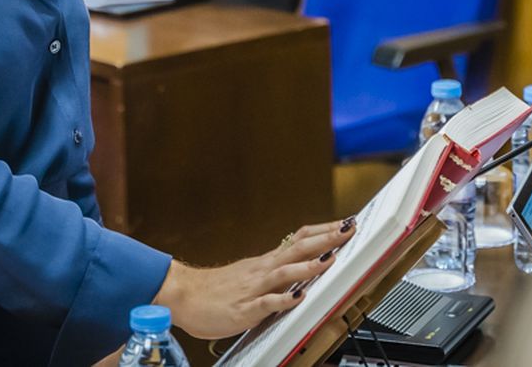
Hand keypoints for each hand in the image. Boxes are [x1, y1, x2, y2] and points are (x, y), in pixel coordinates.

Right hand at [155, 218, 355, 339]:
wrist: (182, 295)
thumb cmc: (215, 290)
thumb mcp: (250, 276)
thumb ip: (274, 274)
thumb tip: (298, 269)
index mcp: (265, 263)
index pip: (299, 240)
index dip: (323, 231)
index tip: (345, 223)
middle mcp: (262, 271)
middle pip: (298, 249)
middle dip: (326, 240)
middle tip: (349, 229)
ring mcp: (254, 288)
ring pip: (285, 273)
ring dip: (309, 266)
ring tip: (331, 259)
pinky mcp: (244, 308)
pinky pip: (267, 303)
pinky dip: (285, 299)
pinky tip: (299, 297)